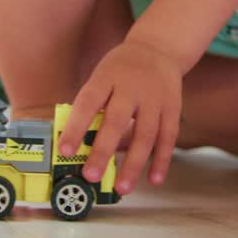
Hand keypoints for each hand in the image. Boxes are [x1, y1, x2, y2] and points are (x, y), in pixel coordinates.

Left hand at [58, 40, 181, 194]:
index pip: (88, 102)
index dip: (76, 127)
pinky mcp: (172, 107)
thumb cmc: (120, 71)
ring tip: (122, 188)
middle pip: (117, 120)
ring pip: (146, 134)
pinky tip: (154, 179)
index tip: (65, 151)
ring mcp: (154, 98)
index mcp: (106, 77)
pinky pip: (168, 136)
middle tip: (91, 176)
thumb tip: (75, 146)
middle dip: (103, 150)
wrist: (158, 49)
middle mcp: (131, 87)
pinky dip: (162, 159)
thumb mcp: (101, 77)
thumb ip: (91, 107)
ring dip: (134, 163)